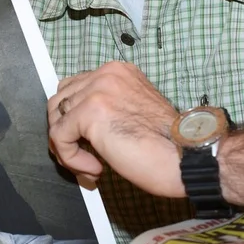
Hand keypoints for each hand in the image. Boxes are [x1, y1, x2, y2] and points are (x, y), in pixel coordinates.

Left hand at [47, 61, 183, 197]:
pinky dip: (71, 159)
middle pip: (59, 102)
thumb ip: (106, 109)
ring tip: (89, 167)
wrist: (187, 157)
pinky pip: (59, 137)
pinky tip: (95, 170)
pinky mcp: (90, 111)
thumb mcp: (132, 113)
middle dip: (65, 135)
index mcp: (118, 72)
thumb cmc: (167, 146)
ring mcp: (97, 90)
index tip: (87, 145)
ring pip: (56, 120)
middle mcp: (106, 74)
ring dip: (68, 150)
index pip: (74, 89)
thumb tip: (74, 125)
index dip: (73, 121)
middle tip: (83, 160)